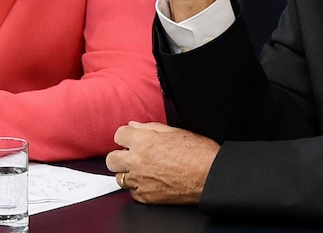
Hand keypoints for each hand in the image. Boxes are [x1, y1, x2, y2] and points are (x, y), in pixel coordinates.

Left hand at [105, 121, 219, 204]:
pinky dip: (138, 188)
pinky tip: (150, 182)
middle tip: (131, 156)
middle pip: (111, 159)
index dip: (126, 136)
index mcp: (144, 141)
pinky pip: (132, 192)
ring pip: (119, 177)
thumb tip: (135, 126)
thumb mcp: (175, 132)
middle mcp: (138, 161)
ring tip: (142, 170)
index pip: (118, 135)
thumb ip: (150, 128)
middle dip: (120, 156)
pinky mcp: (147, 197)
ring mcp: (141, 181)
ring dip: (128, 173)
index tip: (131, 140)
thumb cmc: (199, 153)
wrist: (211, 176)